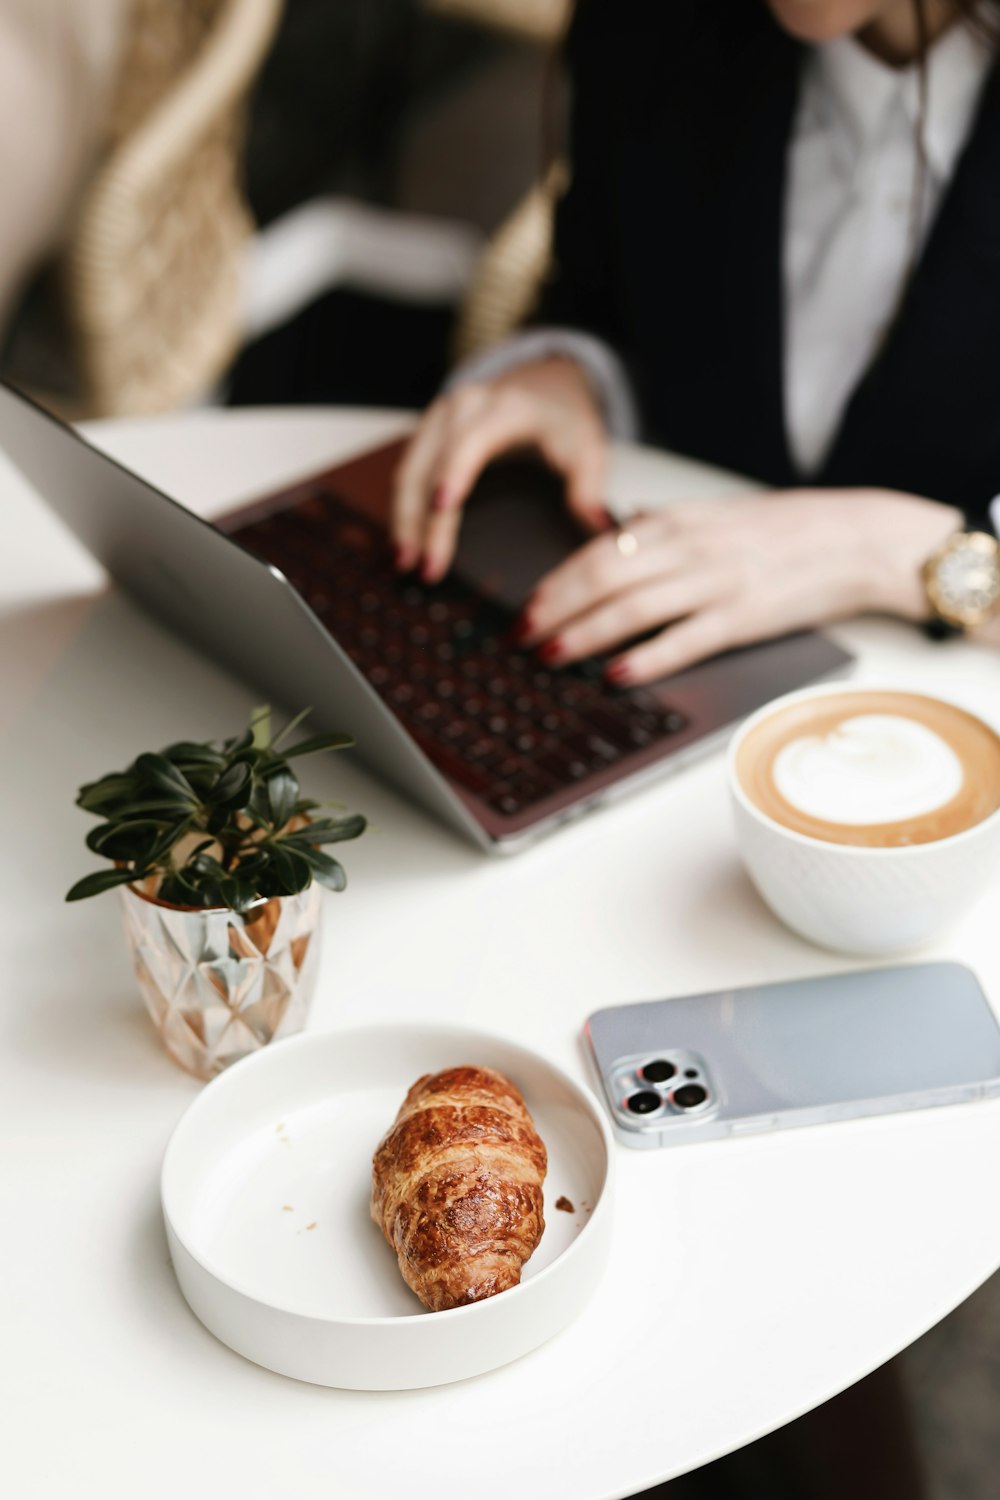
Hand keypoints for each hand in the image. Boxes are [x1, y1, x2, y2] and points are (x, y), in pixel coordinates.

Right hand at [390, 357, 609, 581]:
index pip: (471, 442)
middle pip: (430, 464)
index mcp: (505, 408)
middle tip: (420, 565)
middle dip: (420, 518)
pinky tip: (407, 541)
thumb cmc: (565, 416)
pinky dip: (405, 508)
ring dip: (404, 519)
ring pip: (411, 470)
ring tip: (406, 563)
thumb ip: (589, 488)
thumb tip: (598, 531)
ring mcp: (441, 417)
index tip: (442, 507)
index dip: (454, 473)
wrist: (547, 380)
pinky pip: (409, 471)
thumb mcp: (588, 447)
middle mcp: (464, 407)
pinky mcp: (430, 431)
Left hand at [519, 488, 961, 684]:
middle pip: (604, 580)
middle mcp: (690, 548)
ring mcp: (716, 583)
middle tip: (521, 637)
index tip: (526, 605)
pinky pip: (684, 640)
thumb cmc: (785, 530)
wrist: (856, 538)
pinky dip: (646, 659)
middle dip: (555, 611)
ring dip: (584, 636)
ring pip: (633, 610)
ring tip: (552, 656)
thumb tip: (618, 533)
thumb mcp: (717, 515)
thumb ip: (665, 528)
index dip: (556, 581)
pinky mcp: (744, 618)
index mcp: (679, 521)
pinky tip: (616, 674)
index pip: (598, 551)